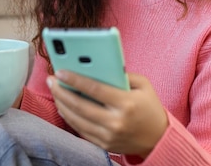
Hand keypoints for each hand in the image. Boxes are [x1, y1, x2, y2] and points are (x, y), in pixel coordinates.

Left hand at [47, 70, 167, 157]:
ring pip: (77, 119)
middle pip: (80, 105)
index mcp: (126, 103)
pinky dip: (69, 117)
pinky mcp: (104, 144)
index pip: (94, 89)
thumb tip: (96, 66)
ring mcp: (108, 136)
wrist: (159, 138)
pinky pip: (81, 130)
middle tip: (51, 80)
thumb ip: (122, 74)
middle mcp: (116, 121)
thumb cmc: (149, 107)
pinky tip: (63, 106)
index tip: (61, 71)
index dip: (75, 80)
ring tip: (55, 90)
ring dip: (62, 104)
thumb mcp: (143, 85)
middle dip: (62, 91)